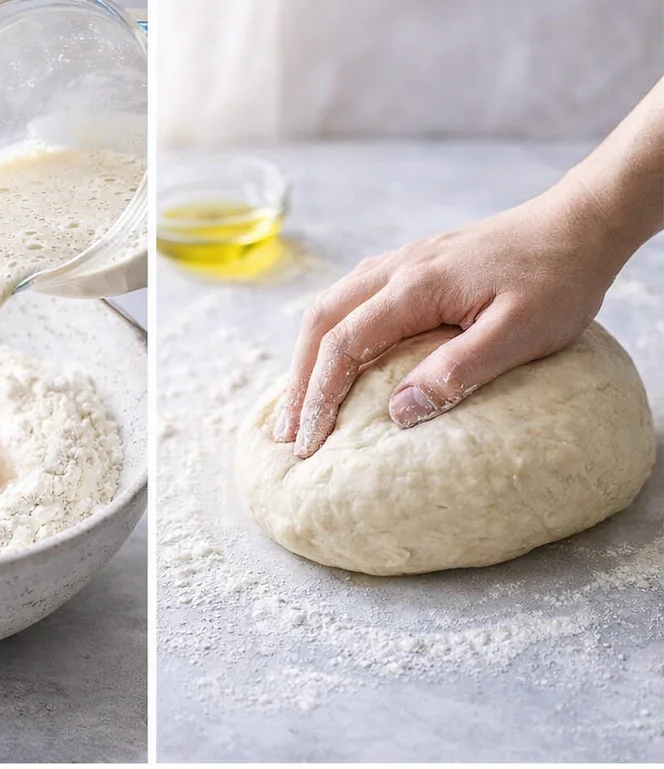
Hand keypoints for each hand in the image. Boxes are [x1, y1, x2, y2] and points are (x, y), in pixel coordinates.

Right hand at [274, 183, 620, 457]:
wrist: (581, 224)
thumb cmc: (558, 279)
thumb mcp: (518, 334)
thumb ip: (458, 371)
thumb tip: (399, 411)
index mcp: (416, 287)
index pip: (344, 346)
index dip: (320, 398)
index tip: (309, 445)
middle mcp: (399, 267)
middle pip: (321, 322)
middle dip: (298, 382)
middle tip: (287, 435)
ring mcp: (405, 261)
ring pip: (331, 306)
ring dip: (307, 356)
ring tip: (300, 405)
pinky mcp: (417, 265)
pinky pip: (352, 298)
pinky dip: (329, 334)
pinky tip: (333, 360)